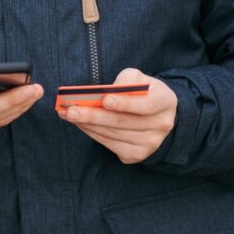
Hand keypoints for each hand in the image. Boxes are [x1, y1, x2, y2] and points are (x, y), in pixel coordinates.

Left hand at [59, 68, 176, 163]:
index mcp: (165, 101)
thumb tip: (102, 93)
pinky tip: (79, 124)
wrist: (156, 115)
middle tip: (71, 110)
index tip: (104, 100)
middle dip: (93, 116)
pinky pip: (109, 144)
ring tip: (67, 115)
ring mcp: (150, 143)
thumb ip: (125, 81)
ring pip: (113, 134)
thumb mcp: (139, 78)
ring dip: (87, 125)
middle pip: (123, 122)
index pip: (146, 104)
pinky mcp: (137, 155)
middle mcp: (161, 125)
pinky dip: (92, 133)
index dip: (125, 103)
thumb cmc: (142, 91)